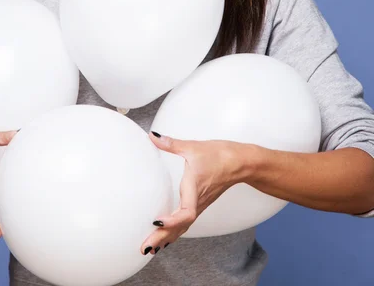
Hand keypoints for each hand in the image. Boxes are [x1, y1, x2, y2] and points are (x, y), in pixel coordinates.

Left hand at [141, 131, 255, 254]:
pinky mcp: (201, 204)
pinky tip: (166, 236)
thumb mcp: (193, 147)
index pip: (186, 213)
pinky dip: (174, 231)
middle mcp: (198, 201)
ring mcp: (200, 205)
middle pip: (180, 226)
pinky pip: (186, 223)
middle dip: (162, 238)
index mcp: (195, 189)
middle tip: (144, 249)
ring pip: (183, 227)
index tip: (156, 222)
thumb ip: (171, 143)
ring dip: (167, 238)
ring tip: (150, 249)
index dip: (172, 221)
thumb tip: (152, 136)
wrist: (241, 162)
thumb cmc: (220, 155)